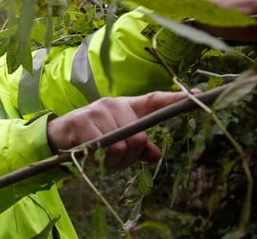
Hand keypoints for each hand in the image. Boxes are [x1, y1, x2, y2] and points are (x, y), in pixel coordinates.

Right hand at [47, 91, 188, 170]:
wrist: (56, 136)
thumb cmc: (89, 137)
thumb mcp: (115, 140)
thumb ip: (137, 147)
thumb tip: (157, 154)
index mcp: (124, 106)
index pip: (153, 100)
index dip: (175, 99)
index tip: (199, 94)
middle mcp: (113, 104)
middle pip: (140, 135)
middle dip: (131, 156)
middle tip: (116, 162)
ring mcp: (98, 111)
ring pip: (124, 144)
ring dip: (115, 161)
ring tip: (103, 160)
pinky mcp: (84, 122)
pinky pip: (106, 147)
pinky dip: (102, 159)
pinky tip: (93, 157)